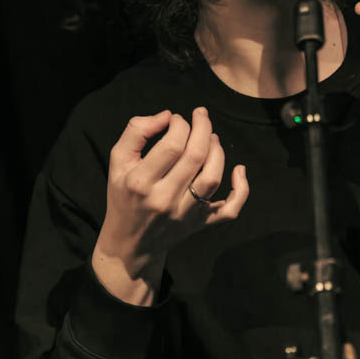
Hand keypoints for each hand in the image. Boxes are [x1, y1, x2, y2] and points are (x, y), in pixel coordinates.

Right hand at [93, 107, 248, 299]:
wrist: (130, 243)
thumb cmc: (124, 195)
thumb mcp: (118, 162)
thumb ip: (135, 131)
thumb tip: (166, 115)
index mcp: (141, 183)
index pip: (172, 145)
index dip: (180, 124)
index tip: (176, 119)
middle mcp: (164, 200)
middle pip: (196, 156)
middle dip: (203, 128)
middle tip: (201, 115)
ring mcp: (185, 215)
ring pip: (212, 177)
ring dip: (218, 150)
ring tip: (212, 137)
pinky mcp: (200, 225)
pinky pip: (229, 210)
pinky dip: (241, 190)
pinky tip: (240, 170)